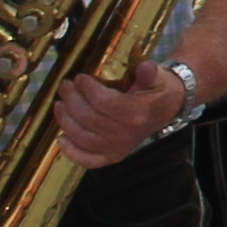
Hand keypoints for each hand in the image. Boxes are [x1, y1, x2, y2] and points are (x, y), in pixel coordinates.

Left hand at [53, 61, 189, 170]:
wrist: (167, 109)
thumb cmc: (157, 90)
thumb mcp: (158, 77)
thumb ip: (150, 73)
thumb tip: (146, 67)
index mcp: (137, 114)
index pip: (103, 102)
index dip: (87, 89)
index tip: (79, 78)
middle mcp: (126, 134)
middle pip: (88, 119)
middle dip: (72, 100)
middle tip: (65, 86)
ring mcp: (118, 148)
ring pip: (83, 138)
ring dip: (66, 121)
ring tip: (59, 105)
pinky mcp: (112, 156)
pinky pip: (88, 160)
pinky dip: (72, 152)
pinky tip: (61, 138)